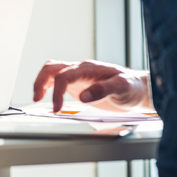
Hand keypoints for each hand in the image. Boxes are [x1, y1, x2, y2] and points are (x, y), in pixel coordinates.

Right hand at [33, 60, 151, 112]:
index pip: (65, 75)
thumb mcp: (122, 88)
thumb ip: (102, 90)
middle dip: (41, 82)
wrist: (139, 88)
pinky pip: (57, 80)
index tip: (57, 107)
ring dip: (41, 82)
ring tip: (37, 97)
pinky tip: (47, 97)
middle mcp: (81, 69)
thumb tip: (83, 96)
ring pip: (52, 71)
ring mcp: (78, 75)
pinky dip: (48, 86)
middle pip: (53, 68)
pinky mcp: (78, 83)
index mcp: (89, 68)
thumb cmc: (132, 86)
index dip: (58, 91)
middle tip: (37, 98)